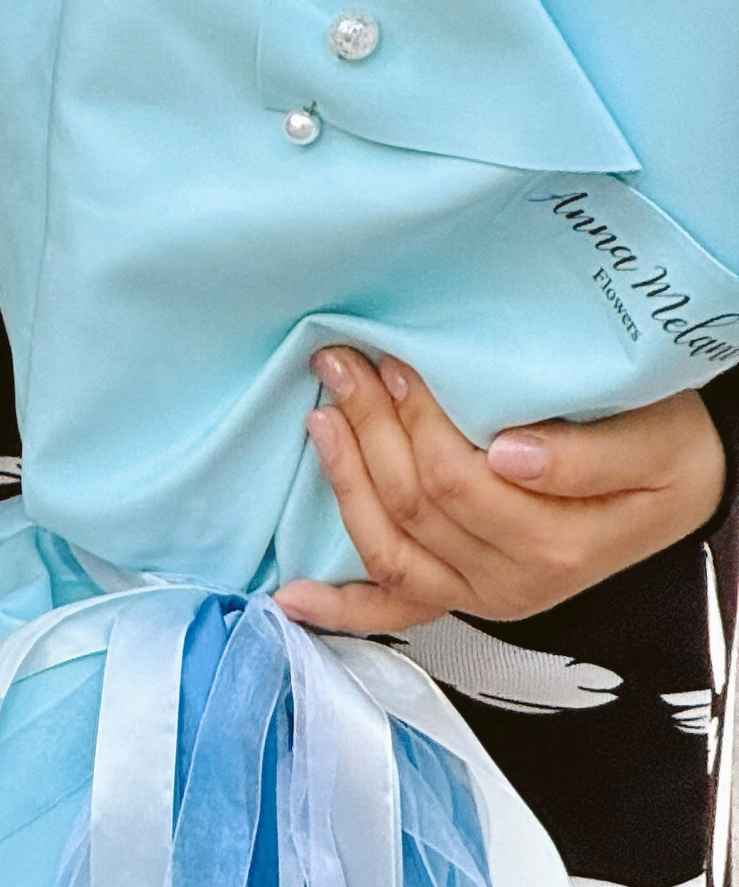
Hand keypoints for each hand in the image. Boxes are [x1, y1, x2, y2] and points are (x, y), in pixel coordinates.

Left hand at [275, 346, 726, 634]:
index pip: (457, 482)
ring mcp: (480, 595)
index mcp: (555, 545)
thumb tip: (506, 455)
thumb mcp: (651, 442)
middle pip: (415, 507)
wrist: (678, 485)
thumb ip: (584, 457)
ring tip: (320, 414)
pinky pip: (395, 609)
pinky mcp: (461, 593)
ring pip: (389, 548)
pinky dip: (341, 608)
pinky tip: (290, 596)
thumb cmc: (661, 447)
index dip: (414, 420)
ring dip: (344, 481)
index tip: (392, 358)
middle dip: (369, 428)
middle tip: (341, 361)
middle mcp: (513, 583)